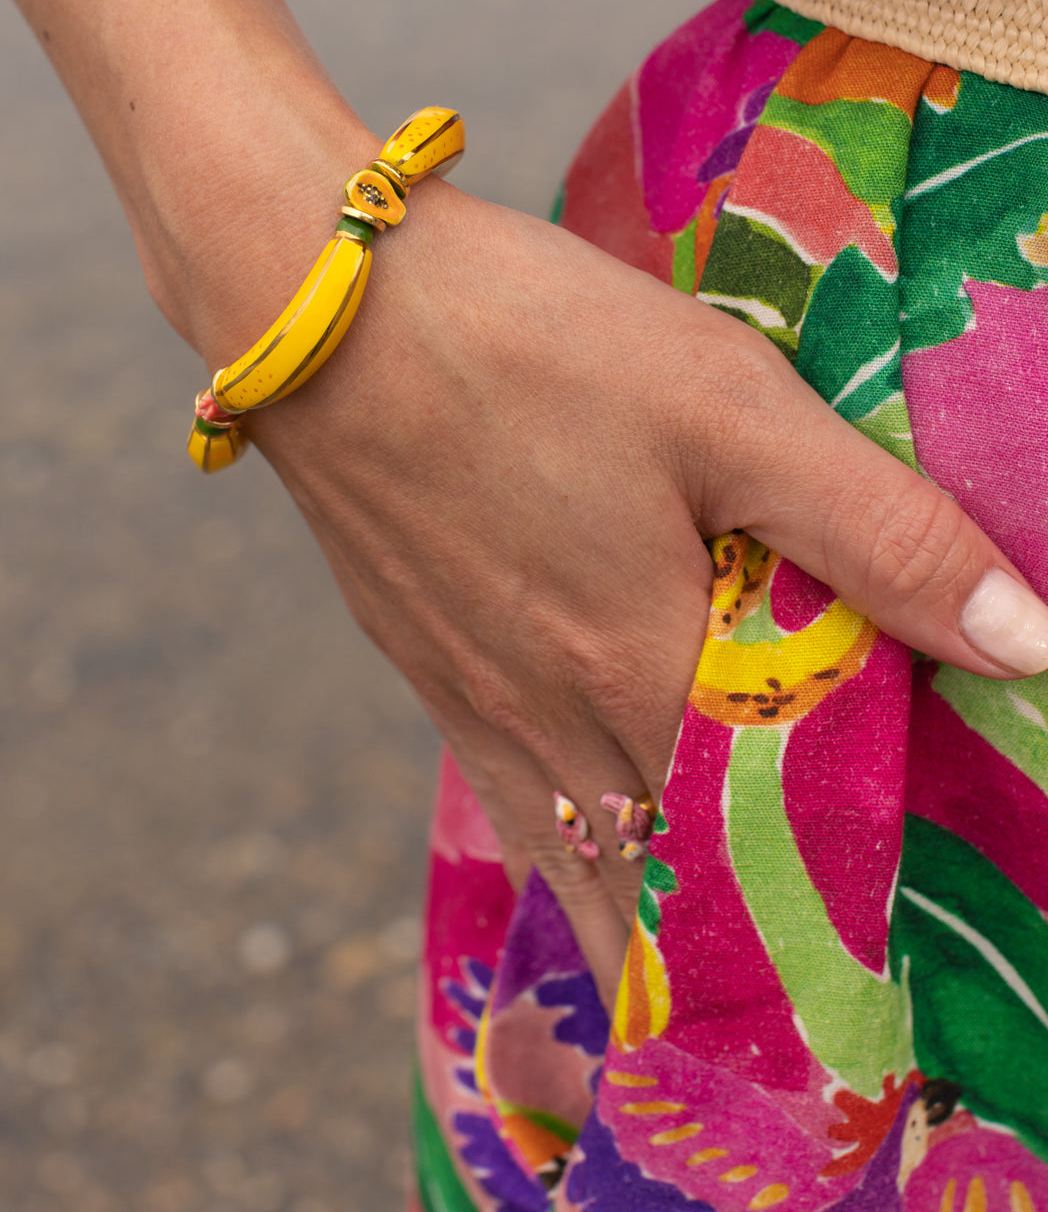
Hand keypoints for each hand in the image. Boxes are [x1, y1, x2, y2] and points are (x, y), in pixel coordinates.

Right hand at [225, 180, 1047, 1008]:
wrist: (317, 306)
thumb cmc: (532, 342)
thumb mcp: (727, 408)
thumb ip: (876, 531)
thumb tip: (1024, 648)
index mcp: (647, 673)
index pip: (782, 820)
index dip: (850, 866)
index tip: (893, 912)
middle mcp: (558, 720)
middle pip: (677, 864)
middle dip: (749, 926)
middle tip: (813, 970)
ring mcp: (477, 700)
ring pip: (587, 861)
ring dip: (653, 927)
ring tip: (701, 988)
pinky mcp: (422, 663)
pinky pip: (513, 806)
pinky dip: (569, 861)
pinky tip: (587, 855)